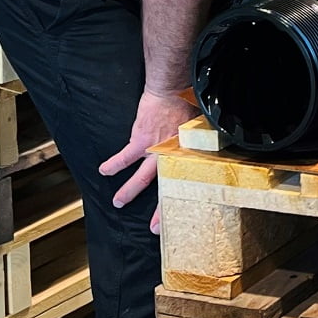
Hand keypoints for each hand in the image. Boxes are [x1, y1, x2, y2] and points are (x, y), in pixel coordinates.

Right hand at [101, 87, 197, 234]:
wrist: (175, 88)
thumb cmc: (191, 103)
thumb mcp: (204, 127)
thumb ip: (204, 142)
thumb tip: (213, 150)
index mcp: (190, 155)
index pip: (189, 185)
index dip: (185, 203)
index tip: (185, 216)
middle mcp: (174, 156)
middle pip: (166, 189)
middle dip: (159, 211)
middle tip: (154, 228)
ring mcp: (156, 150)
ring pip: (142, 177)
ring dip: (129, 190)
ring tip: (118, 202)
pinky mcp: (140, 139)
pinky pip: (125, 157)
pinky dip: (114, 164)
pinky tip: (104, 171)